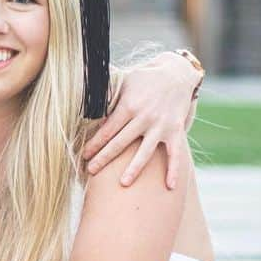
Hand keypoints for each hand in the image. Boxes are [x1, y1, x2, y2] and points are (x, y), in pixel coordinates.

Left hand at [83, 51, 200, 188]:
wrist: (177, 73)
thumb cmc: (144, 78)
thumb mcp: (123, 81)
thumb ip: (107, 93)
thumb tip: (83, 97)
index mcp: (128, 106)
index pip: (107, 129)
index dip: (94, 143)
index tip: (83, 155)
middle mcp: (144, 117)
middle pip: (121, 142)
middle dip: (104, 157)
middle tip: (90, 171)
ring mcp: (161, 125)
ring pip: (145, 151)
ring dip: (134, 168)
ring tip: (123, 184)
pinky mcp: (176, 130)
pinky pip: (175, 153)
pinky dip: (174, 170)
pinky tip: (170, 187)